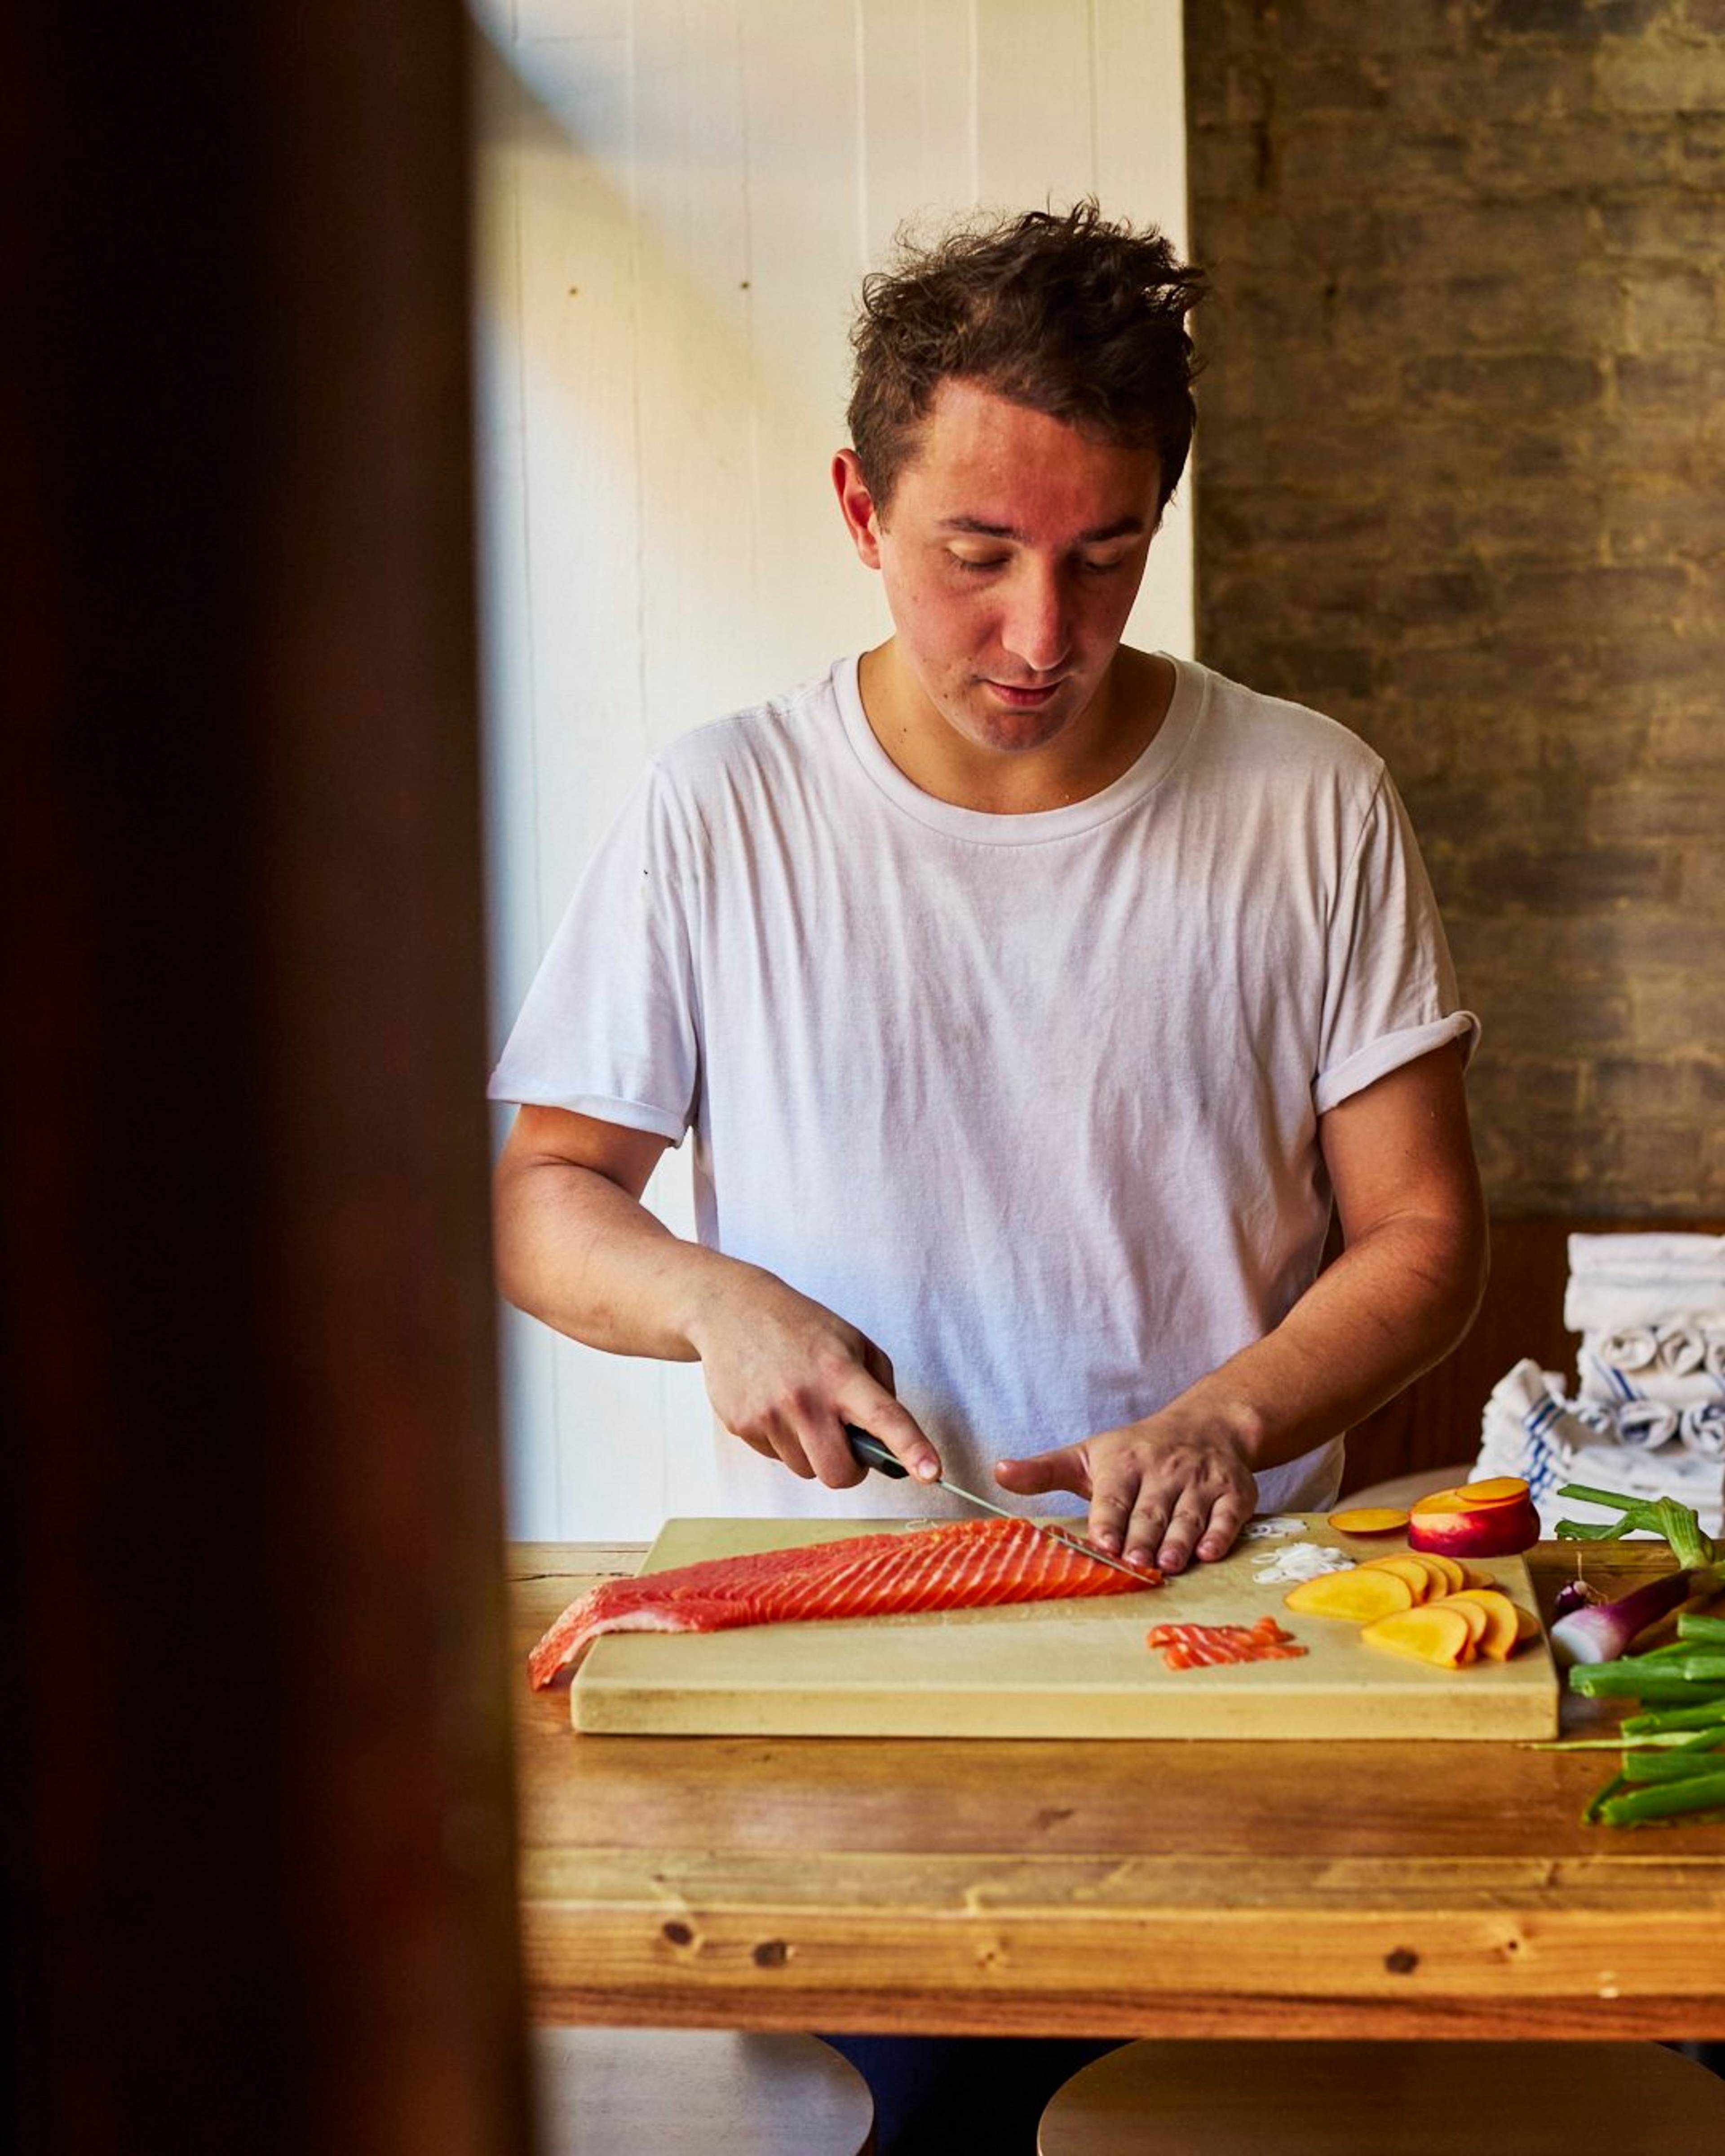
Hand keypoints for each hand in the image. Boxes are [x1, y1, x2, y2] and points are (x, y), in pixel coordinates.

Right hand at [685, 1264, 940, 1488]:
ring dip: (812, 1451)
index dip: (911, 1448)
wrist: (731, 1310)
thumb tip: (891, 1441)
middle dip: (849, 1468)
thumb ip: (878, 1388)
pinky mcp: (741, 1426)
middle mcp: (804, 1398)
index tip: (931, 1474)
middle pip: (839, 1473)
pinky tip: (775, 1405)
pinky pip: (776, 1458)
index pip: (884, 1417)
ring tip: (801, 1408)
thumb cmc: (801, 1326)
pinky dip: (783, 1441)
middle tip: (846, 1441)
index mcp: (840, 1373)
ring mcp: (768, 1415)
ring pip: (806, 1470)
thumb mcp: (852, 1341)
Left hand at [992, 1406, 1256, 1573]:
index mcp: (1123, 1463)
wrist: (1207, 1425)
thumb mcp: (1086, 1455)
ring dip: (1178, 1540)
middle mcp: (1162, 1471)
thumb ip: (1043, 1471)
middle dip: (1142, 1538)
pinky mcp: (1233, 1492)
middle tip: (1135, 1565)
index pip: (1113, 1496)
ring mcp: (1199, 1482)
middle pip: (1150, 1511)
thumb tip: (998, 1473)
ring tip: (1168, 1564)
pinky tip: (1209, 1551)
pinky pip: (1227, 1515)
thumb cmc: (1136, 1450)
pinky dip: (1219, 1534)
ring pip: (1188, 1515)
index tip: (1102, 1543)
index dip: (1108, 1520)